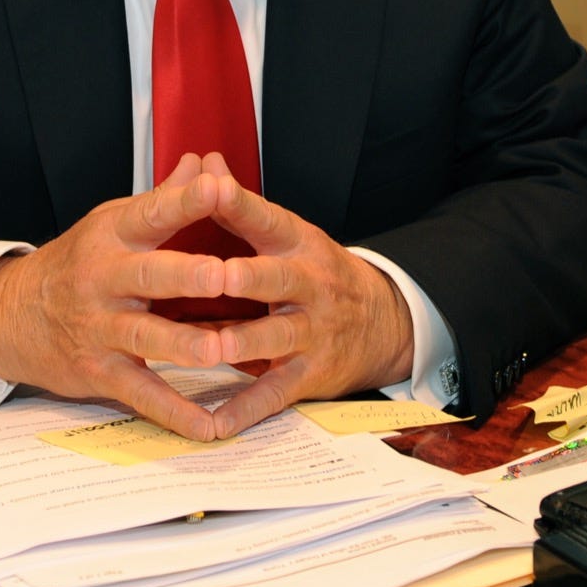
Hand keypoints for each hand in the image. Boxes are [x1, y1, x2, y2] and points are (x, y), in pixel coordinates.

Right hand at [0, 155, 233, 439]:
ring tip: (219, 350)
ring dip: (183, 344)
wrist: (13, 314)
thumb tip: (206, 163)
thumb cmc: (79, 262)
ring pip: (145, 336)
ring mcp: (100, 327)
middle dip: (186, 276)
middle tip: (223, 276)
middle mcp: (104, 278)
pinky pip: (141, 393)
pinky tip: (209, 425)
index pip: (150, 212)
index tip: (218, 186)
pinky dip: (174, 412)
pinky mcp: (99, 371)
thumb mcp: (114, 222)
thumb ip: (165, 199)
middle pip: (148, 275)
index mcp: (112, 235)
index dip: (184, 199)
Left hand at [196, 163, 416, 437]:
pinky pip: (273, 395)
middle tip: (217, 275)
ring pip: (275, 338)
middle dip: (248, 277)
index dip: (240, 202)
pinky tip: (213, 423)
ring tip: (212, 348)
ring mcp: (310, 333)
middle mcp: (308, 285)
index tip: (212, 186)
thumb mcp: (287, 234)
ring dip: (244, 344)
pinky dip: (243, 411)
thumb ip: (240, 206)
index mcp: (298, 244)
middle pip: (278, 279)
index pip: (268, 218)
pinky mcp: (308, 376)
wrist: (383, 322)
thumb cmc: (316, 272)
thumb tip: (204, 162)